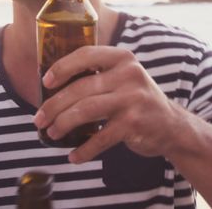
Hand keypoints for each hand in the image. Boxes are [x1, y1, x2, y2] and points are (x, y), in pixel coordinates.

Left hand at [33, 45, 185, 162]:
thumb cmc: (138, 101)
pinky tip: (74, 156)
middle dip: (54, 105)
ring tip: (52, 134)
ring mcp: (132, 99)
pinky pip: (100, 138)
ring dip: (63, 124)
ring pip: (85, 110)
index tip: (45, 82)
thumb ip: (99, 75)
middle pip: (80, 88)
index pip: (86, 54)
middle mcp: (129, 74)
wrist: (172, 126)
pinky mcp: (133, 124)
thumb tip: (54, 87)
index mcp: (123, 58)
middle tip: (39, 119)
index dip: (62, 67)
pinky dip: (83, 150)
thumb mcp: (124, 78)